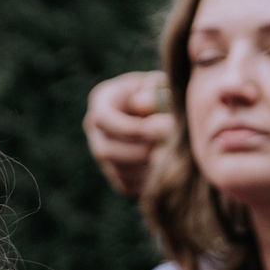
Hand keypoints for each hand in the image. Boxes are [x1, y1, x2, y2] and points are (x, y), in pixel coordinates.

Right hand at [85, 69, 172, 196]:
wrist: (166, 114)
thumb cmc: (163, 92)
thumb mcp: (159, 85)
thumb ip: (151, 92)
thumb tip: (139, 105)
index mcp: (101, 102)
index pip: (101, 119)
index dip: (126, 127)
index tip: (153, 127)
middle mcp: (97, 132)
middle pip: (105, 150)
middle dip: (138, 150)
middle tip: (167, 146)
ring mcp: (104, 157)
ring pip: (117, 170)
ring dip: (145, 166)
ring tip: (172, 156)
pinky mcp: (117, 176)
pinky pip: (127, 184)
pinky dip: (147, 180)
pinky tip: (168, 167)